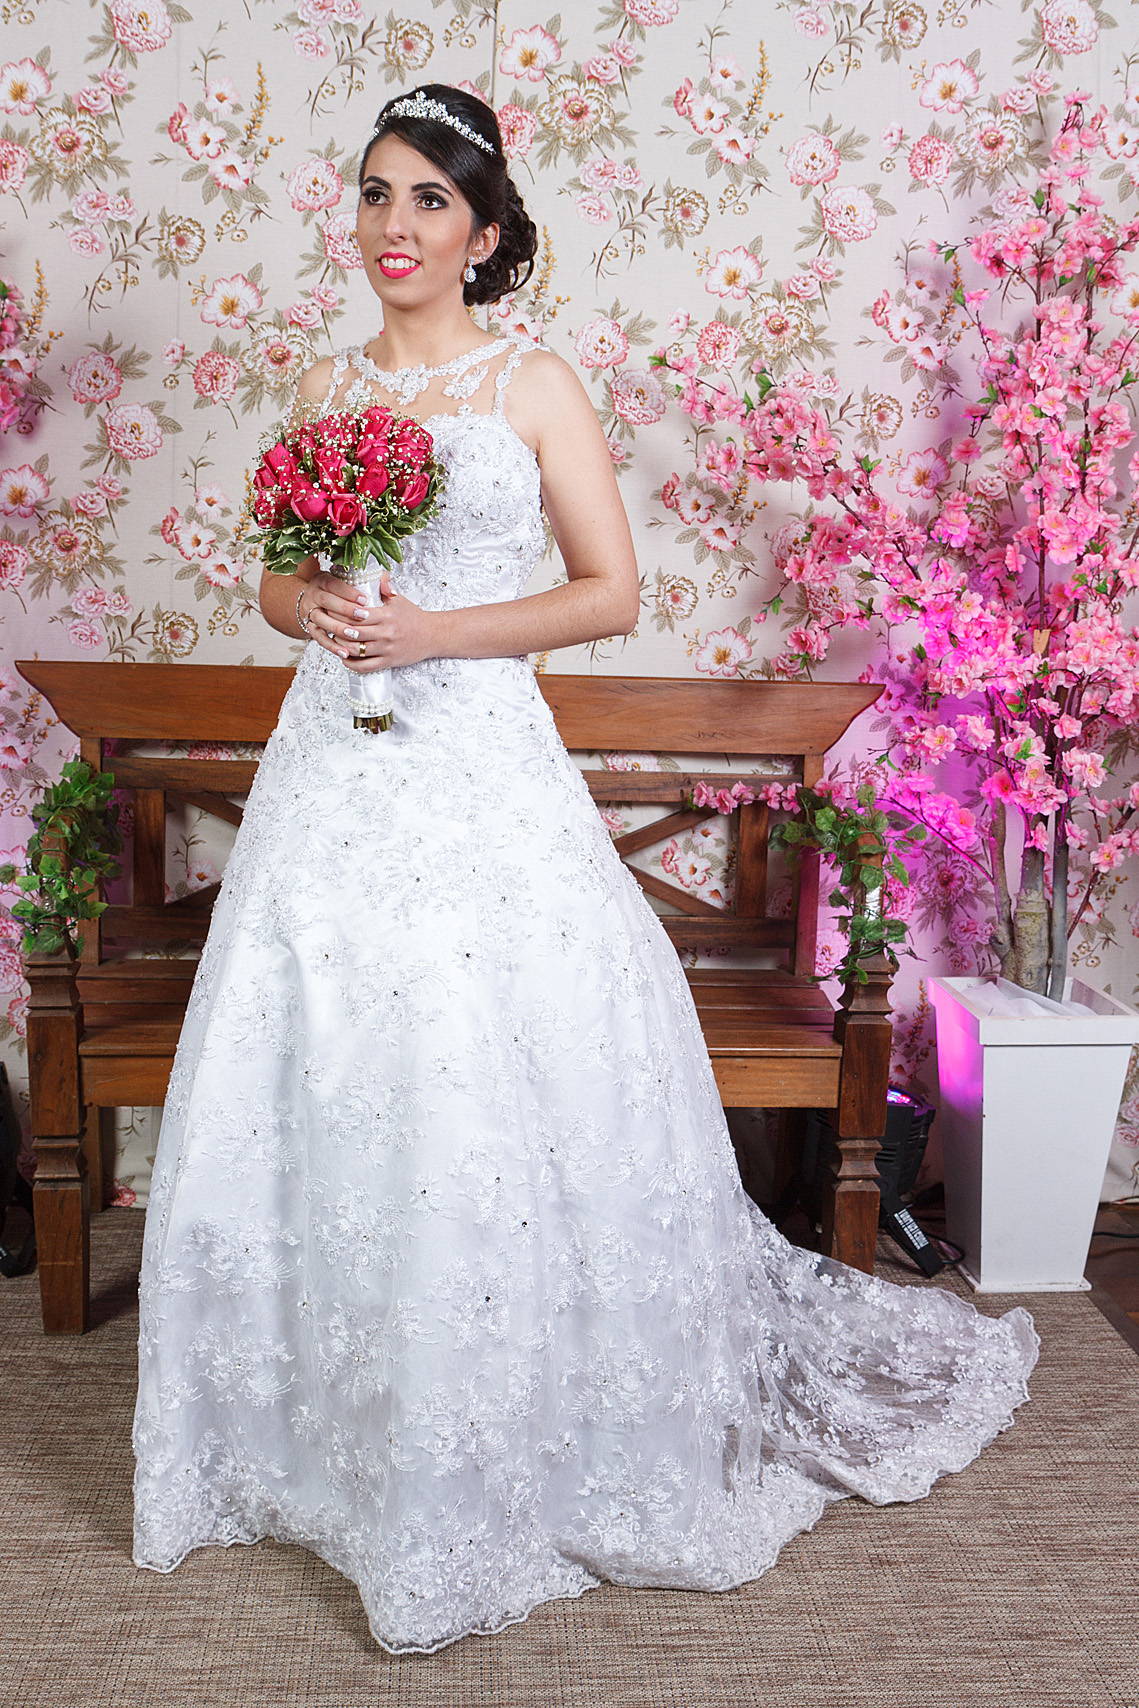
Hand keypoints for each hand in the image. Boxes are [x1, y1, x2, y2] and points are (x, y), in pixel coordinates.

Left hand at [299, 568, 439, 671]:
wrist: (431, 635)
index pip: (357, 614)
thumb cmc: (413, 617)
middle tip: (326, 624)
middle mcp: (385, 633)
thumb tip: (375, 573)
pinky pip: (365, 666)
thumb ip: (385, 586)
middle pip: (353, 632)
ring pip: (356, 650)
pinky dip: (351, 664)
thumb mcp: (399, 599)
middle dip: (336, 628)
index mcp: (386, 615)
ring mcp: (386, 649)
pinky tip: (344, 657)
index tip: (331, 608)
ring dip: (340, 646)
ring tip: (333, 639)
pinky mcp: (388, 661)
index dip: (341, 612)